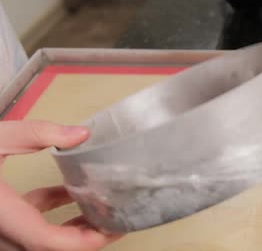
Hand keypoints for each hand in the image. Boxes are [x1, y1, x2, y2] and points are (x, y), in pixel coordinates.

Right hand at [0, 120, 121, 250]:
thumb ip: (38, 133)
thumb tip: (83, 133)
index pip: (44, 241)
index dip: (81, 242)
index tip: (112, 230)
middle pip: (48, 247)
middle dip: (85, 239)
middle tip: (119, 220)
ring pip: (40, 240)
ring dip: (72, 229)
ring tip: (105, 210)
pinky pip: (30, 224)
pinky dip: (53, 213)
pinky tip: (72, 192)